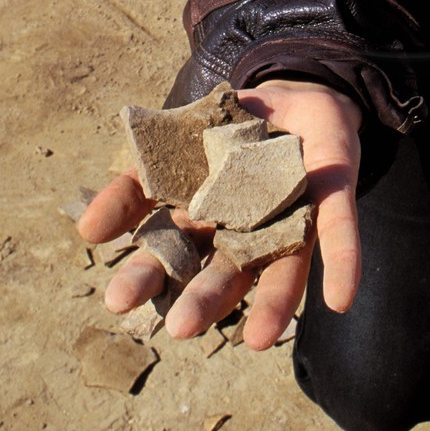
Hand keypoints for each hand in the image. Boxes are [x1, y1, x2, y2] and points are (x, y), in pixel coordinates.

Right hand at [78, 80, 362, 349]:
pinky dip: (342, 264)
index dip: (146, 276)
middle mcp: (245, 231)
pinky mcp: (332, 201)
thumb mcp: (168, 144)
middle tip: (180, 328)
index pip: (170, 254)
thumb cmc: (227, 128)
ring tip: (258, 340)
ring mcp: (290, 219)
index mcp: (201, 220)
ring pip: (279, 267)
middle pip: (222, 272)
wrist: (293, 90)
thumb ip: (131, 183)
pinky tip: (341, 299)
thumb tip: (87, 229)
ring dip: (272, 303)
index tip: (117, 301)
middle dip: (203, 301)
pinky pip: (337, 233)